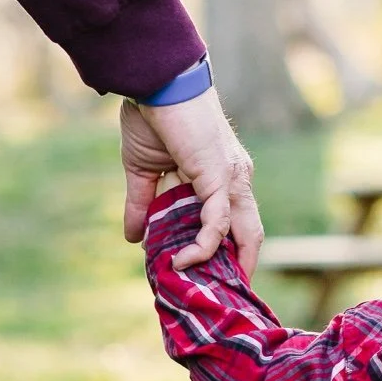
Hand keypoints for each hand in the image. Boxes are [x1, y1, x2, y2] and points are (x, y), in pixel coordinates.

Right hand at [120, 86, 263, 276]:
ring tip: (200, 290)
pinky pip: (217, 223)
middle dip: (237, 268)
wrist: (154, 82)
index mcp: (222, 177)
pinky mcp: (219, 177)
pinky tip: (181, 261)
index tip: (209, 279)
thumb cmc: (153, 115)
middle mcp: (235, 179)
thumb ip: (143, 204)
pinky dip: (203, 247)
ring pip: (241, 233)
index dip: (226, 252)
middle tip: (218, 298)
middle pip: (249, 234)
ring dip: (221, 266)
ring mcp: (231, 179)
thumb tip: (133, 238)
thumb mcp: (144, 170)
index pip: (234, 223)